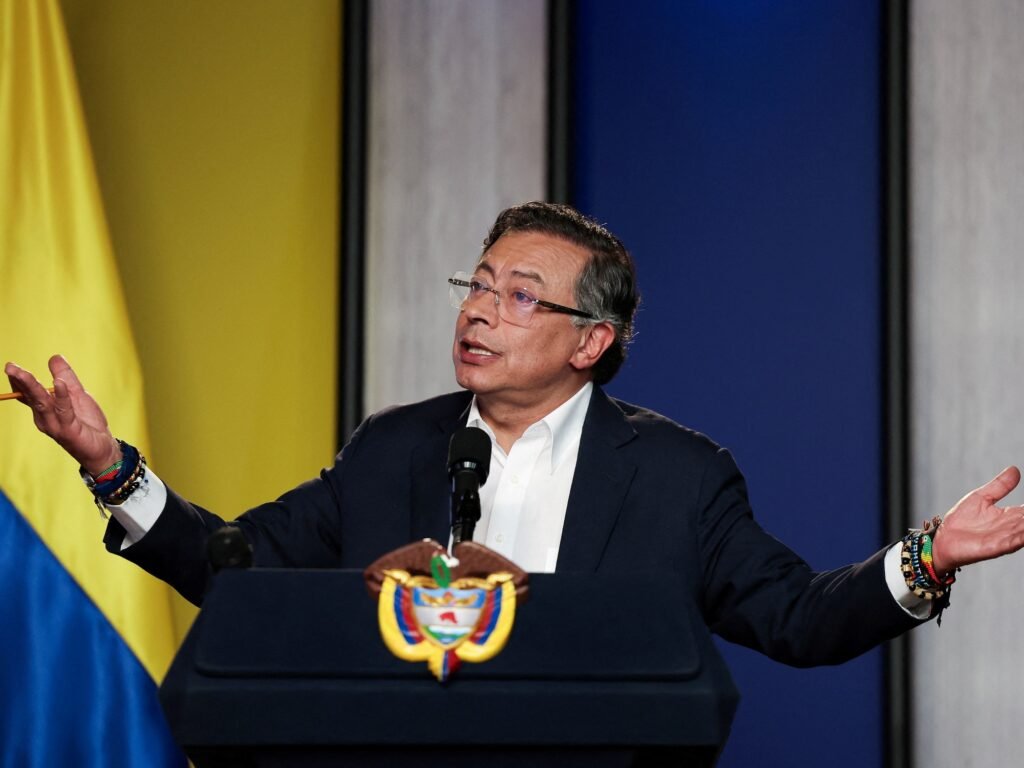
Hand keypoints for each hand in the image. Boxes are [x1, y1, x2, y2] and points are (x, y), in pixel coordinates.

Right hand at [4, 355, 121, 475]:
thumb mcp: (78, 394)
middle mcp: (45, 418)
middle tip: (9, 367)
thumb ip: (66, 376)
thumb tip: (54, 357)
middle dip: (20, 381)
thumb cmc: (88, 423)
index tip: (10, 366)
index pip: (27, 393)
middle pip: (31, 396)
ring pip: (41, 403)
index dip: (19, 381)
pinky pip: (64, 411)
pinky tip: (58, 383)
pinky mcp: (68, 430)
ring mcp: (55, 425)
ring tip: (22, 373)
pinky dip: (61, 396)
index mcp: (45, 409)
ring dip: (32, 387)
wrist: (103, 447)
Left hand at [930, 467, 1023, 574]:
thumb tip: (1016, 470)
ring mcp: (1005, 538)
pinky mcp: (995, 547)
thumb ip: (1000, 486)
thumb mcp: (981, 497)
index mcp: (1011, 516)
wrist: (942, 540)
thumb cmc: (961, 521)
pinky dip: (1023, 537)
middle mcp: (1012, 528)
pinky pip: (1013, 543)